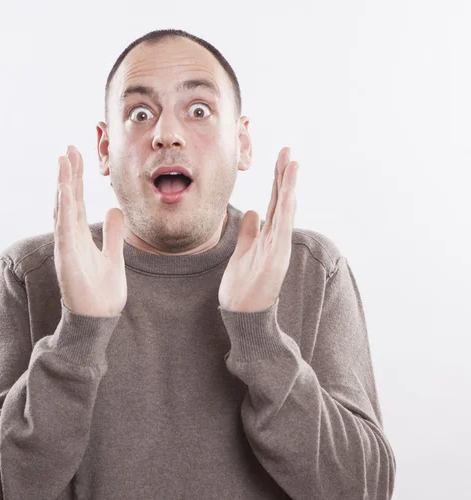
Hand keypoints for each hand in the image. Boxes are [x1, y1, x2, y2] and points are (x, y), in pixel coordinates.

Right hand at [54, 145, 126, 316]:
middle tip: (69, 149)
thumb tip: (116, 210)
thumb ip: (113, 234)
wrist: (98, 317)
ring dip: (63, 184)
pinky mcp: (67, 257)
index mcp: (80, 236)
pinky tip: (65, 189)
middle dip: (69, 174)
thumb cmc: (102, 291)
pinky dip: (64, 208)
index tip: (77, 155)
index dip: (77, 178)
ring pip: (63, 209)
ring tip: (64, 160)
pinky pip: (64, 228)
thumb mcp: (113, 256)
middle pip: (68, 199)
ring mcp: (67, 246)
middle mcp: (70, 238)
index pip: (77, 201)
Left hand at [218, 147, 298, 311]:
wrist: (243, 314)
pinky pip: (282, 230)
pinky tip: (289, 194)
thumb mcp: (243, 252)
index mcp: (268, 237)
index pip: (275, 202)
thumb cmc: (242, 286)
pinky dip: (287, 211)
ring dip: (289, 187)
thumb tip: (254, 211)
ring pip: (286, 211)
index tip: (280, 158)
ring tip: (292, 163)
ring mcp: (278, 249)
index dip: (277, 180)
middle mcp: (277, 240)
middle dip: (284, 176)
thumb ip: (250, 232)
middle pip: (282, 202)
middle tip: (288, 151)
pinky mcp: (276, 259)